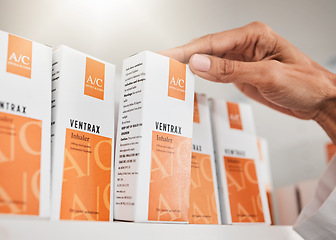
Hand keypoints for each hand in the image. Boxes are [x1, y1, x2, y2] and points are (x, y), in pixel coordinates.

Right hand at [160, 22, 335, 121]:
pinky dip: (202, 77)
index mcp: (254, 36)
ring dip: (189, 67)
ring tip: (169, 72)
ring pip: (209, 61)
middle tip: (160, 64)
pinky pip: (216, 73)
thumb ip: (230, 70)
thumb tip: (198, 63)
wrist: (320, 100)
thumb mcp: (267, 76)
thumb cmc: (305, 83)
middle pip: (207, 49)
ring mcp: (242, 60)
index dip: (186, 50)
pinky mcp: (241, 74)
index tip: (166, 56)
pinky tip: (190, 79)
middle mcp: (246, 45)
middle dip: (182, 56)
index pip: (212, 42)